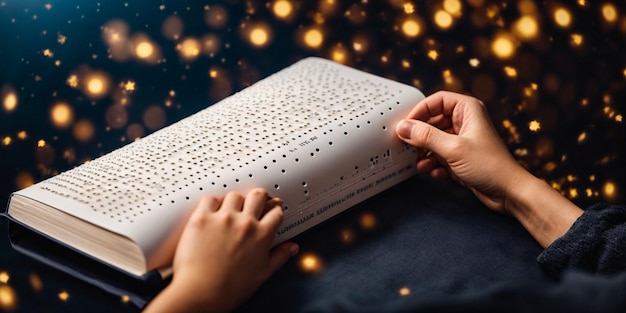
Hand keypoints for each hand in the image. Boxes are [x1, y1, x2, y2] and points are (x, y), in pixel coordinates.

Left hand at [145, 188, 298, 312]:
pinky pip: (210, 199)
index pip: (275, 211)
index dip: (274, 210)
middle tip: (254, 204)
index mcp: (261, 235)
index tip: (270, 212)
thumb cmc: (230, 288)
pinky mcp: (202, 218)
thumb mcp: (263, 274)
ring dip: (235, 201)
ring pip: (234, 195)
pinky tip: (212, 212)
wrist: (201, 293)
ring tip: (231, 211)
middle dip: (259, 198)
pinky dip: (212, 203)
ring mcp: (223, 219)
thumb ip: (280, 256)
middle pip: (258, 195)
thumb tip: (292, 248)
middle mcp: (244, 224)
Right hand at [396, 91, 581, 246]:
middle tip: (408, 147)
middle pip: (432, 122)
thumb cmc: (490, 166)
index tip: (406, 125)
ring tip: (423, 164)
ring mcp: (461, 141)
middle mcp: (464, 123)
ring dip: (425, 154)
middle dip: (420, 137)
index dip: (420, 111)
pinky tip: (436, 173)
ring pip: (433, 141)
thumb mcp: (453, 149)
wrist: (508, 193)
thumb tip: (403, 127)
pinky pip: (438, 157)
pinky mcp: (459, 158)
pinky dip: (434, 165)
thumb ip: (425, 136)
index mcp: (467, 110)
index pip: (436, 101)